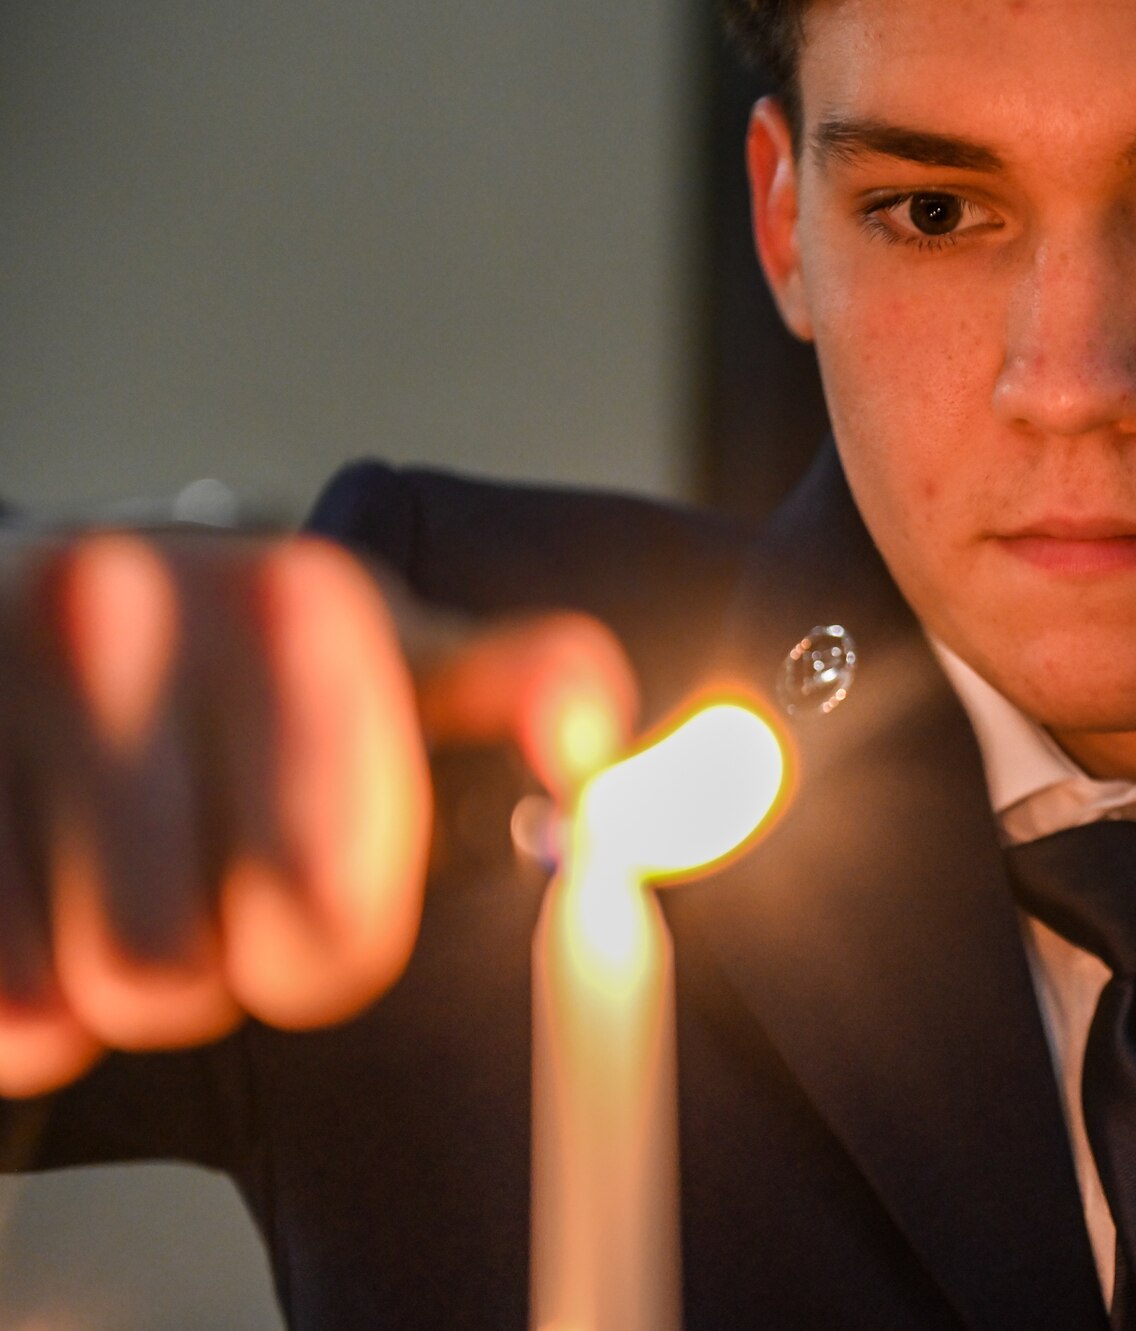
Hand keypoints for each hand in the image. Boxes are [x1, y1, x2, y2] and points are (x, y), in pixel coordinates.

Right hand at [0, 531, 635, 1097]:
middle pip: (182, 969)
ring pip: (80, 986)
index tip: (316, 895)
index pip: (328, 909)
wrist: (27, 616)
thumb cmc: (242, 669)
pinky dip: (15, 993)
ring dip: (107, 976)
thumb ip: (519, 693)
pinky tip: (36, 886)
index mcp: (297, 598)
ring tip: (122, 872)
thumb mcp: (401, 663)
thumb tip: (591, 744)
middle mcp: (126, 605)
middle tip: (208, 885)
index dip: (326, 944)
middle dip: (212, 966)